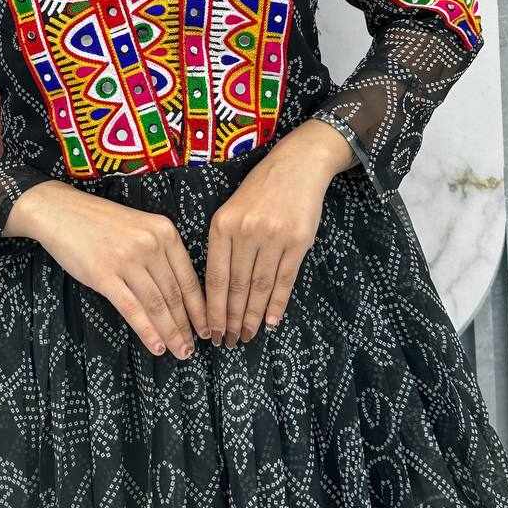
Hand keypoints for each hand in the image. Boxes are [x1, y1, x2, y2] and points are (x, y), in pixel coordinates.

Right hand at [7, 181, 210, 358]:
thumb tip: (177, 294)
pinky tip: (156, 346)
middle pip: (174, 294)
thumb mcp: (140, 227)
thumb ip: (160, 253)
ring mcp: (127, 260)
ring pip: (156, 304)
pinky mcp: (104, 275)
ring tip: (179, 351)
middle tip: (192, 348)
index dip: (199, 307)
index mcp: (164, 231)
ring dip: (170, 332)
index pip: (188, 277)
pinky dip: (147, 331)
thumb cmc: (100, 221)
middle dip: (185, 325)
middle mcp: (151, 244)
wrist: (61, 211)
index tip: (205, 327)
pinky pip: (131, 308)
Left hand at [204, 119, 353, 346]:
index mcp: (222, 225)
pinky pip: (285, 279)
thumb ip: (223, 244)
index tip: (209, 331)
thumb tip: (218, 290)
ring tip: (247, 336)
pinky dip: (277, 303)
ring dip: (252, 316)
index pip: (214, 276)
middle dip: (230, 319)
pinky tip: (271, 321)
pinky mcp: (298, 241)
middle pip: (236, 286)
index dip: (212, 308)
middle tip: (227, 342)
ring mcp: (273, 237)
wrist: (297, 165)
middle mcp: (245, 232)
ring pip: (260, 286)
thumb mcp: (231, 210)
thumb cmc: (260, 190)